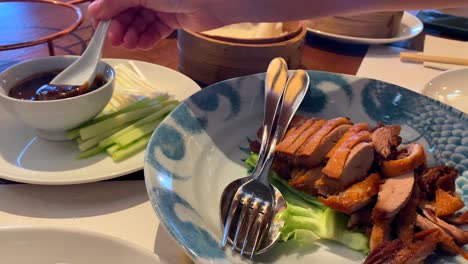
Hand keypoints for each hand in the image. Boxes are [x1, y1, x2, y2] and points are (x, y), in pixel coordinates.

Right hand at [88, 0, 225, 49]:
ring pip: (140, 22)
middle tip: (116, 41)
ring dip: (132, 34)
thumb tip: (93, 11)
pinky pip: (155, 30)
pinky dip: (147, 38)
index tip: (100, 27)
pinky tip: (142, 45)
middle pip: (126, 11)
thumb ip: (116, 2)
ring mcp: (161, 5)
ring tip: (130, 44)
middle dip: (120, 26)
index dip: (106, 12)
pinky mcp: (172, 19)